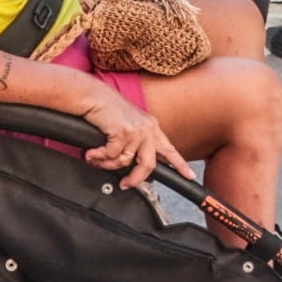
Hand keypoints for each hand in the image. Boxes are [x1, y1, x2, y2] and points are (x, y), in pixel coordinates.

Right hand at [79, 86, 194, 189]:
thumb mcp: (129, 125)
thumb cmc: (107, 109)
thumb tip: (134, 164)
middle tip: (126, 184)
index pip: (170, 150)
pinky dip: (99, 157)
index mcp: (152, 127)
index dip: (180, 165)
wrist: (94, 96)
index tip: (189, 176)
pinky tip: (92, 153)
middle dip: (136, 179)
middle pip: (148, 164)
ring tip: (98, 160)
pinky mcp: (123, 132)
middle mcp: (147, 129)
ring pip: (125, 162)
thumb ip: (137, 142)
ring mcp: (136, 130)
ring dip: (108, 164)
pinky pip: (111, 156)